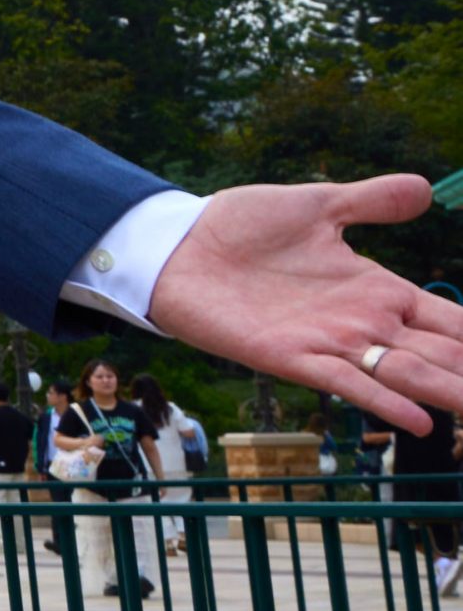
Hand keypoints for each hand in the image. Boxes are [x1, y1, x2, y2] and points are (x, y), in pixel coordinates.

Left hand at [147, 177, 462, 436]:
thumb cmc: (239, 226)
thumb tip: (426, 187)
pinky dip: (384, 403)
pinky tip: (420, 422)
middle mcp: (363, 323)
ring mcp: (331, 342)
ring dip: (448, 394)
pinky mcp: (291, 357)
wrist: (175, 246)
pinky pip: (348, 384)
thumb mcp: (317, 204)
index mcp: (377, 290)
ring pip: (407, 374)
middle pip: (441, 356)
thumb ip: (372, 201)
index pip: (451, 321)